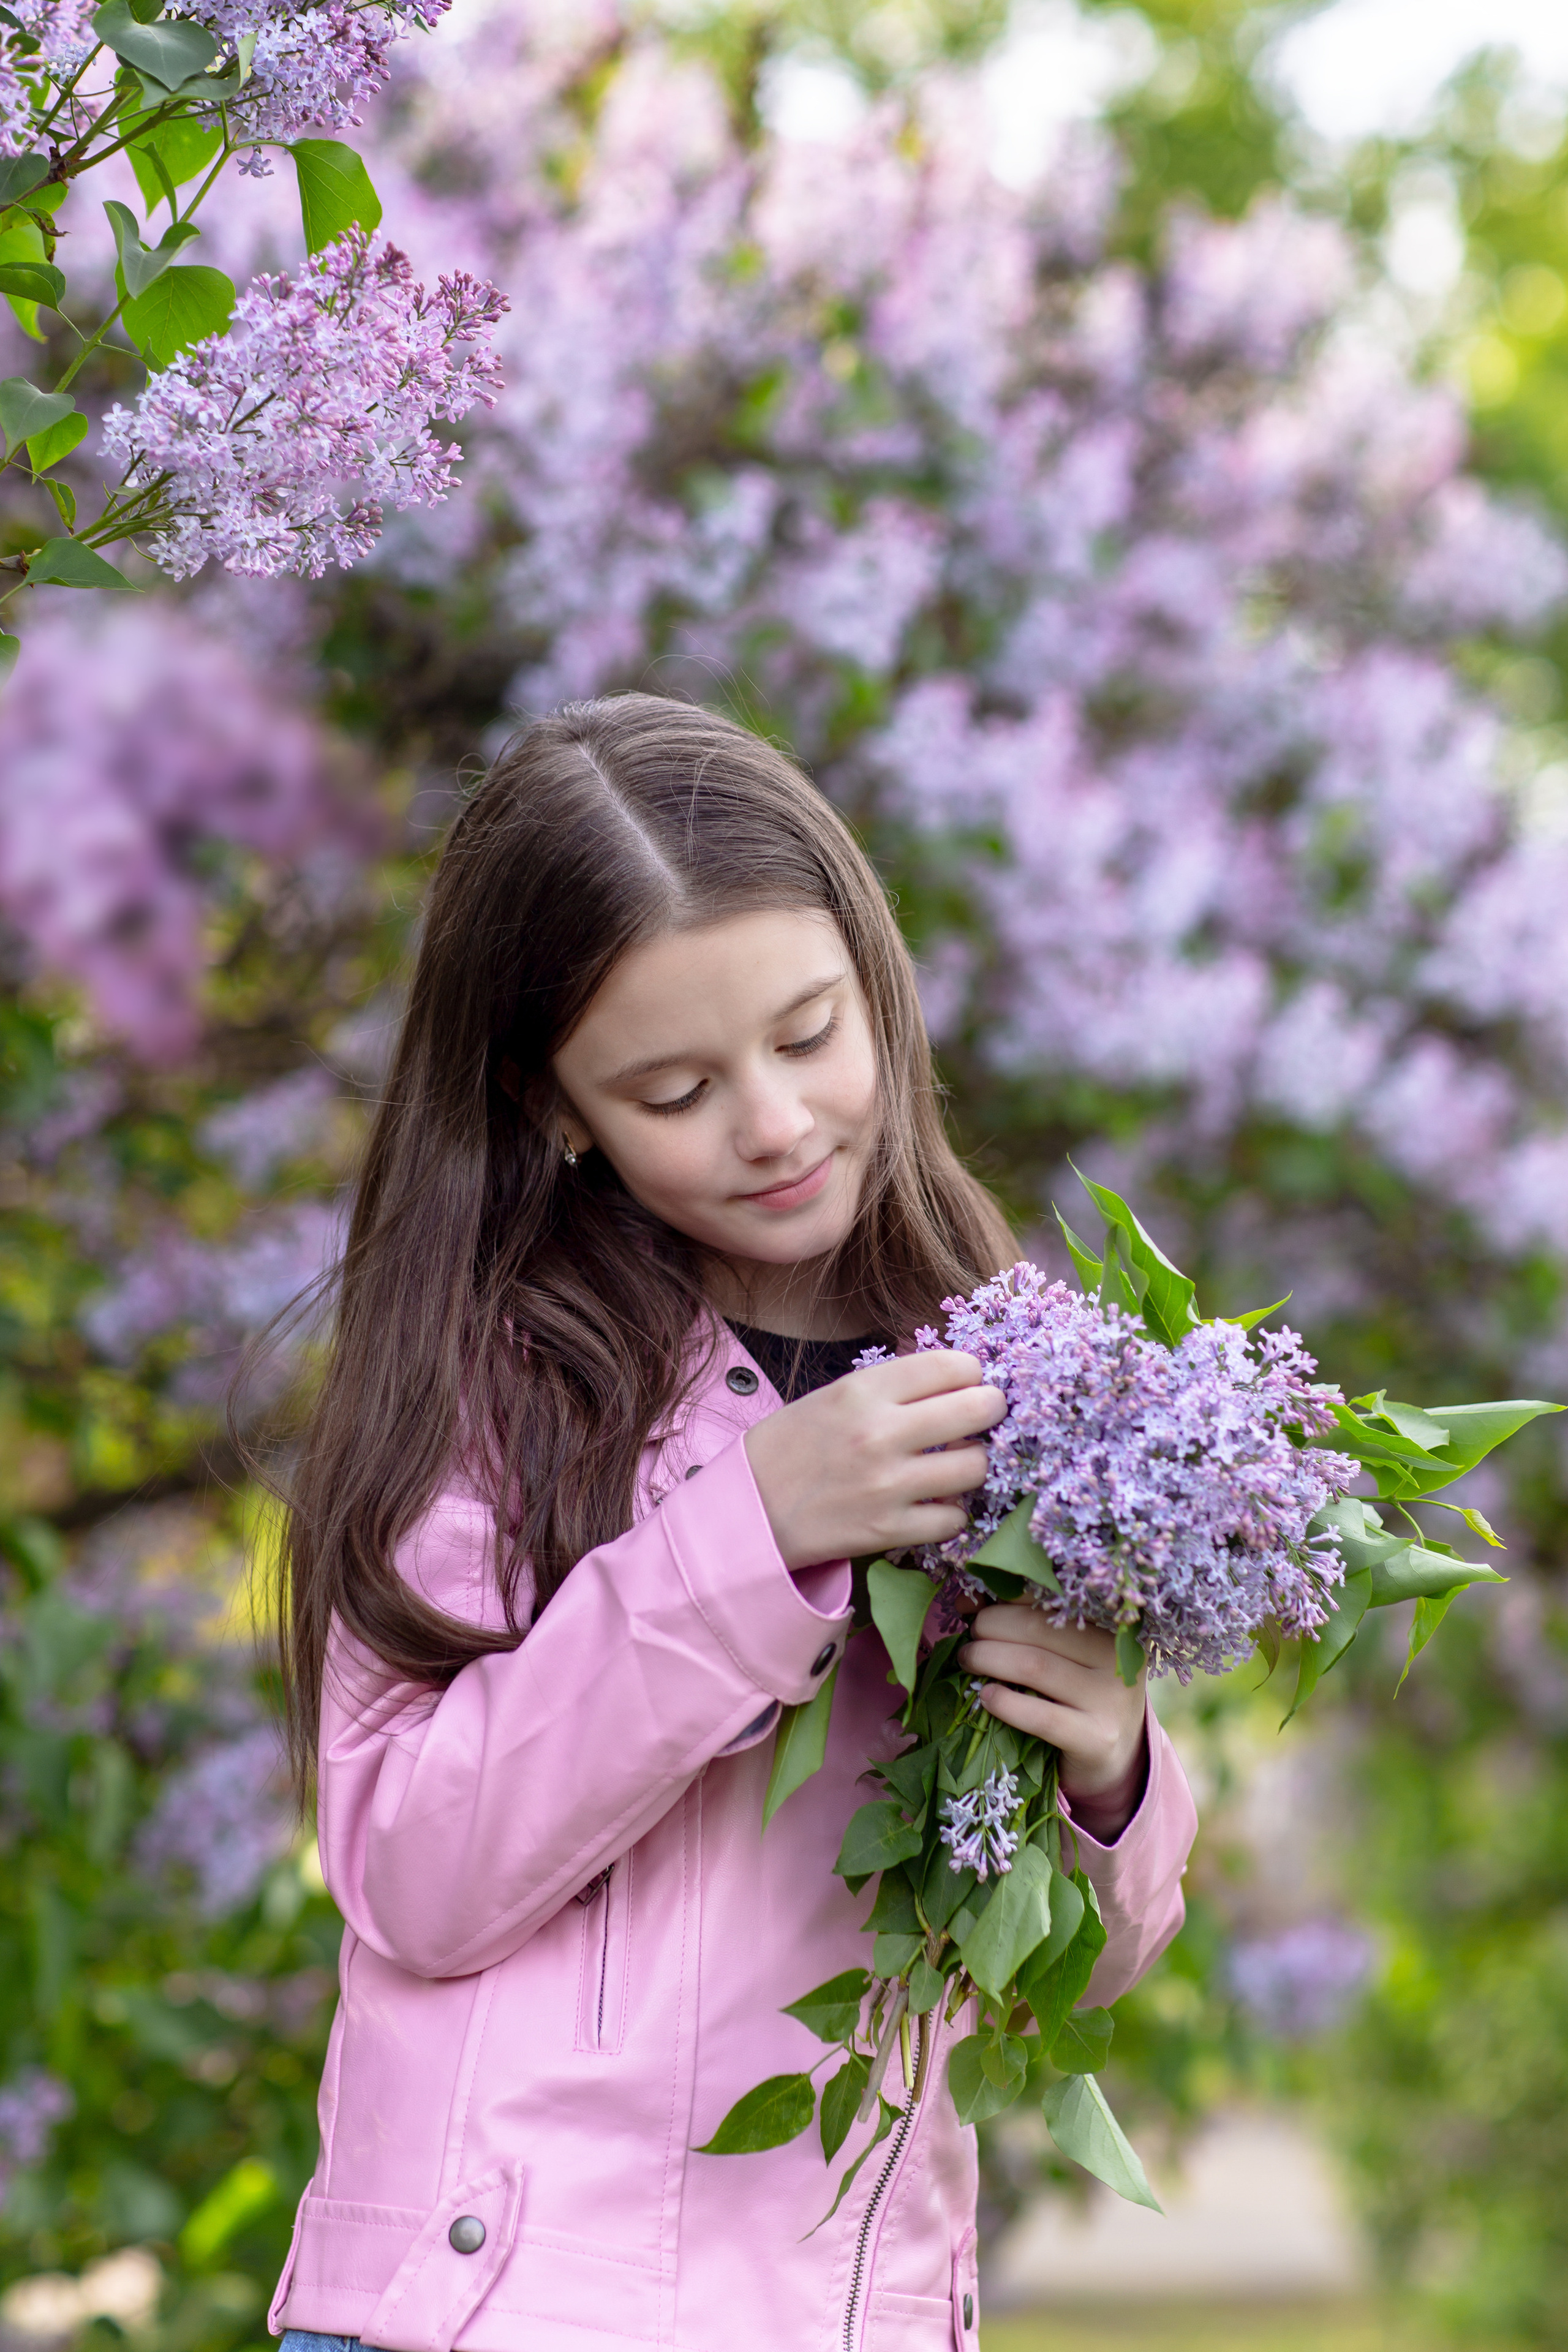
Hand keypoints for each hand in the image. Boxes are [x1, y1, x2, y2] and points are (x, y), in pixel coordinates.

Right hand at [743, 1351, 1005, 1570]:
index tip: (968, 1383)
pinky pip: (954, 1518)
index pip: (952, 1365)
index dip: (972, 1373)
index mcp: (862, 1390)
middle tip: (985, 1416)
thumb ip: (891, 1388)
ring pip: (975, 1466)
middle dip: (992, 1409)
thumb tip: (957, 1381)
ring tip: (955, 1463)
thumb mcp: (832, 1397)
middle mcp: (879, 1433)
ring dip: (973, 1463)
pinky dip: (950, 1511)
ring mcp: (887, 1486)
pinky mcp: (888, 1531)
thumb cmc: (790, 1448)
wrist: (746, 1512)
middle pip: (978, 1409)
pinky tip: (932, 1503)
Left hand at [959, 1607, 1146, 1804]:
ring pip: (1034, 1666)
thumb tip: (969, 1602)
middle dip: (990, 1626)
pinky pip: (1042, 1717)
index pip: (1049, 1598)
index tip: (970, 1605)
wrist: (1115, 1755)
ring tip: (968, 1661)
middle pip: (1037, 1627)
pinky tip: (986, 1698)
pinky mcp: (1097, 1738)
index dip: (1003, 1595)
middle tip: (970, 1638)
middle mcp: (1115, 1657)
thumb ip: (1027, 1625)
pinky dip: (1006, 1704)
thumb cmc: (1078, 1695)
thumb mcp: (1064, 1656)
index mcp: (1108, 1626)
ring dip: (988, 1658)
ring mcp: (1109, 1699)